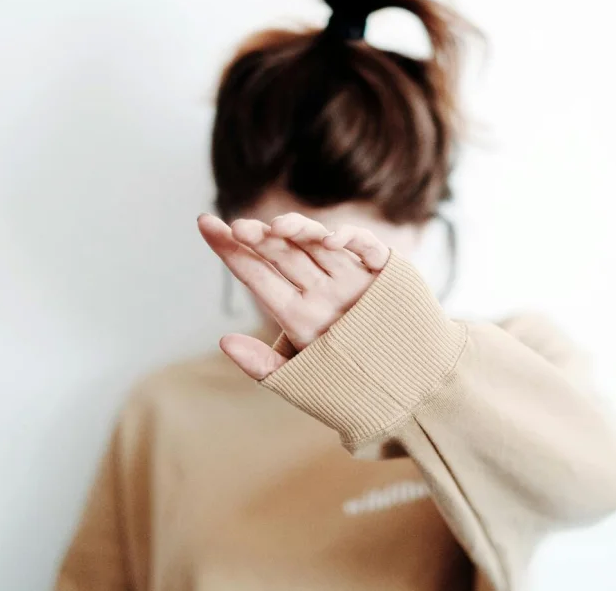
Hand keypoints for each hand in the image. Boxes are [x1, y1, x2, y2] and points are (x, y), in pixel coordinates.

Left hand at [197, 212, 391, 379]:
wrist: (411, 392)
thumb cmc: (354, 387)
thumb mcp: (301, 379)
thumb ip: (263, 364)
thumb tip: (223, 341)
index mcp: (296, 312)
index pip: (255, 274)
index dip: (228, 248)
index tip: (204, 222)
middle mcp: (320, 289)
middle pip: (283, 252)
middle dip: (259, 237)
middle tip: (238, 227)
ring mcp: (350, 278)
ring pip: (318, 243)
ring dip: (297, 230)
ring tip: (276, 228)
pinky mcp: (383, 273)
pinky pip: (364, 247)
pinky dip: (350, 239)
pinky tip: (331, 239)